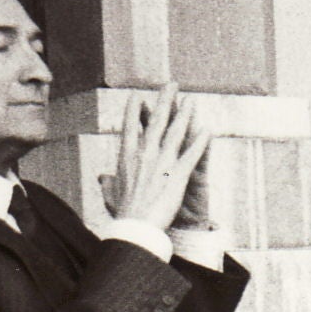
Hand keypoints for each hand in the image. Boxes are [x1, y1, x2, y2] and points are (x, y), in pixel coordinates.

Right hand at [103, 84, 212, 229]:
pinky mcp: (178, 175)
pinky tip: (208, 130)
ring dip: (185, 114)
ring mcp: (161, 163)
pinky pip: (192, 154)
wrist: (136, 227)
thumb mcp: (111, 193)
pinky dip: (200, 142)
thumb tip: (102, 177)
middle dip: (164, 100)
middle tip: (171, 85)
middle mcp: (144, 155)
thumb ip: (108, 181)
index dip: (134, 110)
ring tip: (191, 100)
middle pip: (156, 122)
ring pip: (175, 133)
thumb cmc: (123, 213)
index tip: (137, 96)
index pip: (129, 127)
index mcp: (127, 157)